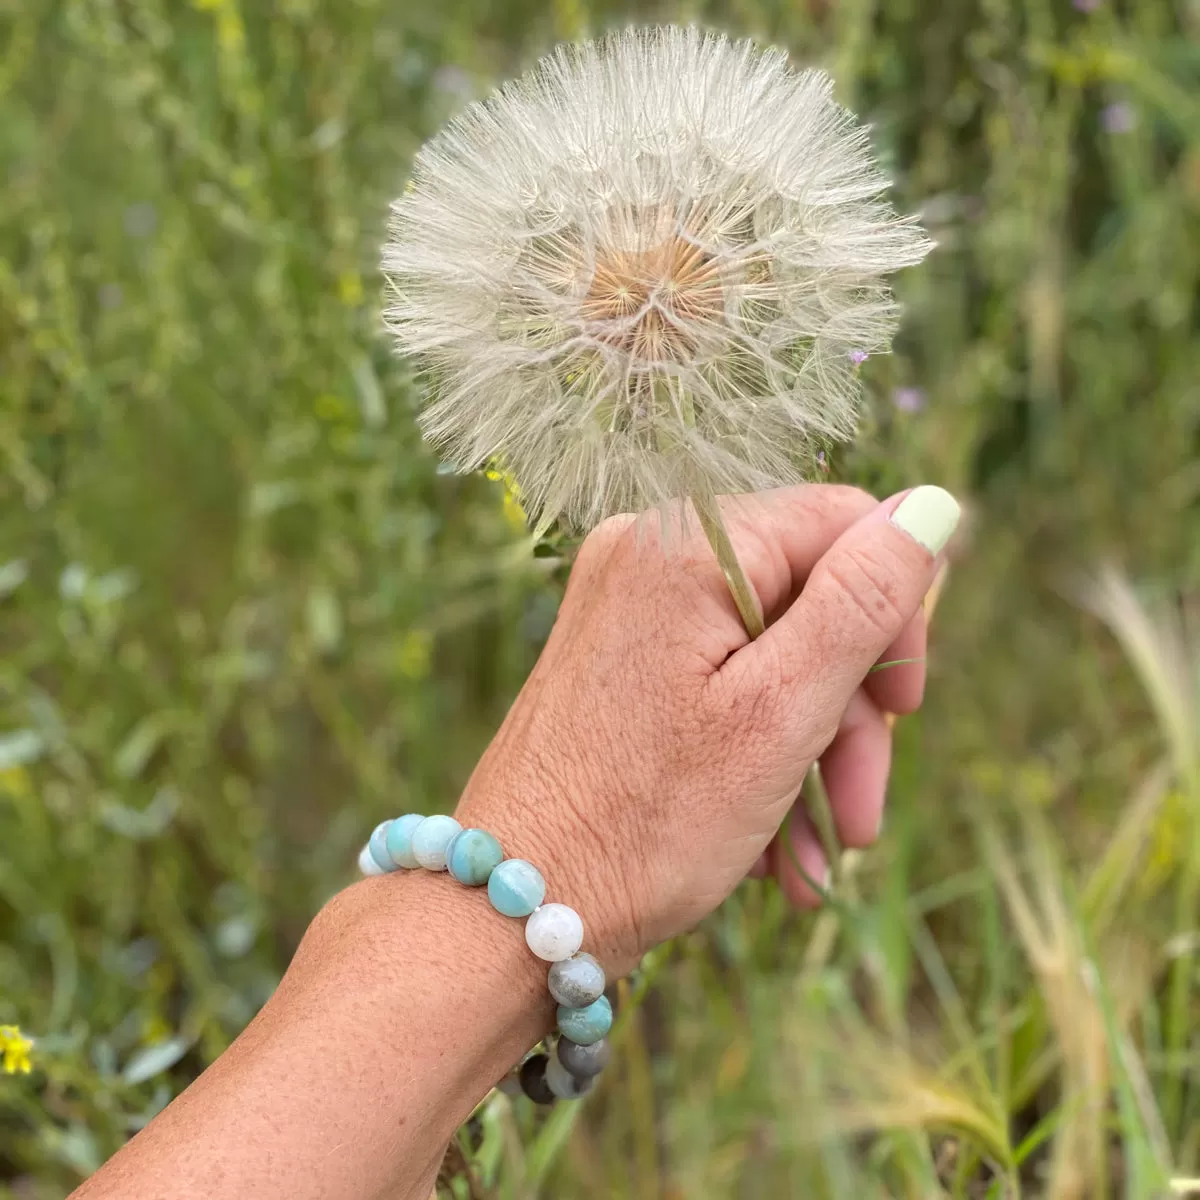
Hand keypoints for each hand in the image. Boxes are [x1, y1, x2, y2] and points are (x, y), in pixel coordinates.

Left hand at [457, 484, 958, 973]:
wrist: (509, 909)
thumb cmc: (644, 821)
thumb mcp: (780, 712)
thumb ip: (862, 602)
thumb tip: (937, 504)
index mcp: (688, 543)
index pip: (845, 525)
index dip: (896, 614)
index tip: (902, 713)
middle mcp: (649, 553)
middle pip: (809, 596)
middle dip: (851, 711)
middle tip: (859, 815)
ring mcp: (628, 607)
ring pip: (771, 652)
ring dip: (812, 753)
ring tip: (818, 858)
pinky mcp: (618, 659)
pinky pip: (720, 683)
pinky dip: (758, 756)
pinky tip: (775, 849)